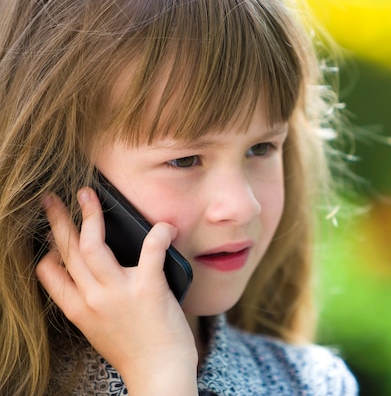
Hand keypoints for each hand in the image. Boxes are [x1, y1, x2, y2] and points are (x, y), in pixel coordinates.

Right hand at [36, 188, 197, 395]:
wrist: (159, 373)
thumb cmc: (135, 352)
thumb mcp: (100, 329)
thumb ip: (93, 302)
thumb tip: (96, 274)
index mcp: (78, 310)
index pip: (49, 274)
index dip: (48, 251)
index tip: (52, 236)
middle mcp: (92, 298)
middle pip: (68, 250)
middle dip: (58, 220)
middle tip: (52, 198)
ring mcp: (118, 293)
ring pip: (92, 244)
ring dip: (89, 214)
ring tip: (87, 194)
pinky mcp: (148, 289)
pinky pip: (150, 250)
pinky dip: (158, 233)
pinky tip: (164, 225)